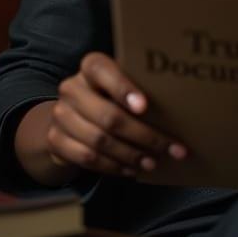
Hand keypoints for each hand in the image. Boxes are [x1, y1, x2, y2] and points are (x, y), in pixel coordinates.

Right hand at [47, 52, 187, 177]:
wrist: (70, 115)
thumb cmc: (109, 95)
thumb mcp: (121, 83)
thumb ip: (140, 87)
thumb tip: (182, 103)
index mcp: (90, 67)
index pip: (102, 70)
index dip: (123, 88)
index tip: (145, 106)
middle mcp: (71, 88)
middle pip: (108, 116)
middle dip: (143, 135)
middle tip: (169, 148)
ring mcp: (61, 115)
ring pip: (99, 141)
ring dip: (130, 155)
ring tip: (153, 162)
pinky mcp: (55, 140)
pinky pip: (87, 158)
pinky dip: (113, 166)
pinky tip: (131, 170)